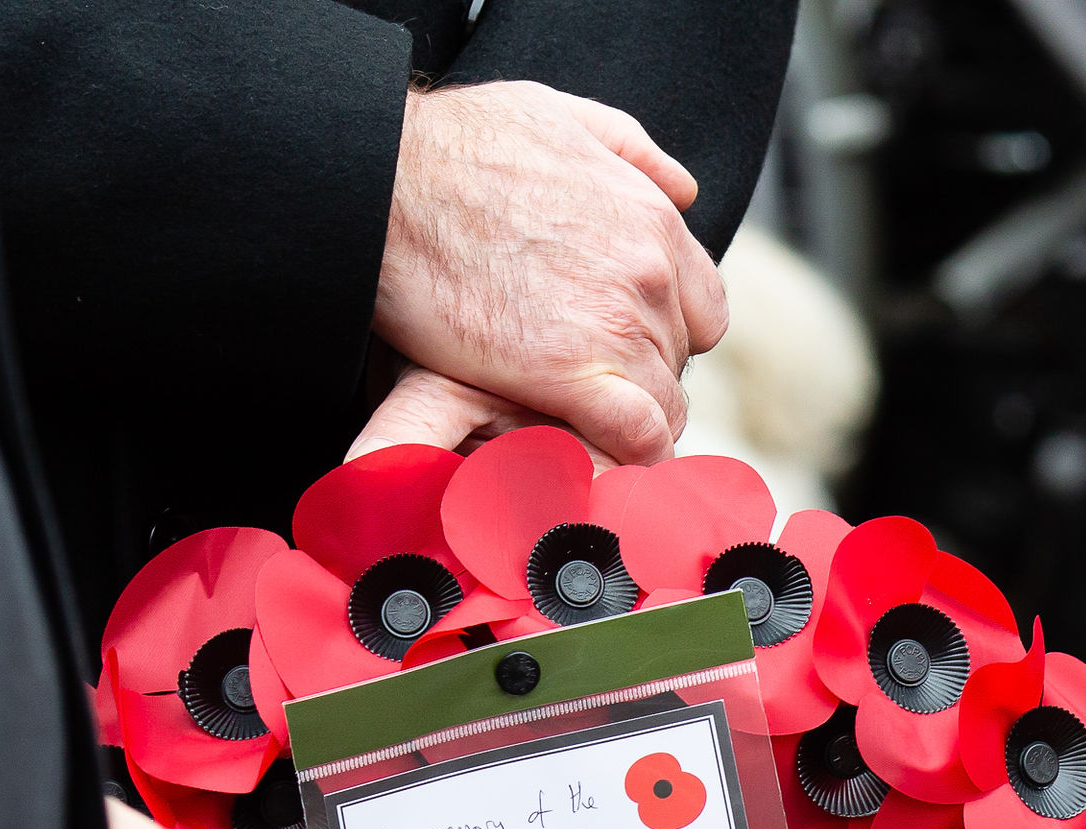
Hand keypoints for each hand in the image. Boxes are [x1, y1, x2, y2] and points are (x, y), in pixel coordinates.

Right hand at [376, 81, 728, 465]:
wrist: (383, 177)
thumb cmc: (455, 143)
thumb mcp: (558, 115)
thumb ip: (631, 152)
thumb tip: (683, 189)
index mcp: (653, 220)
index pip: (702, 309)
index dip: (665, 332)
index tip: (621, 343)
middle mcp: (649, 273)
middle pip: (675, 358)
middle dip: (636, 374)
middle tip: (579, 382)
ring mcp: (615, 324)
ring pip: (662, 402)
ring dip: (626, 419)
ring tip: (576, 424)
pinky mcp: (570, 372)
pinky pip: (638, 434)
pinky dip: (627, 454)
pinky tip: (594, 456)